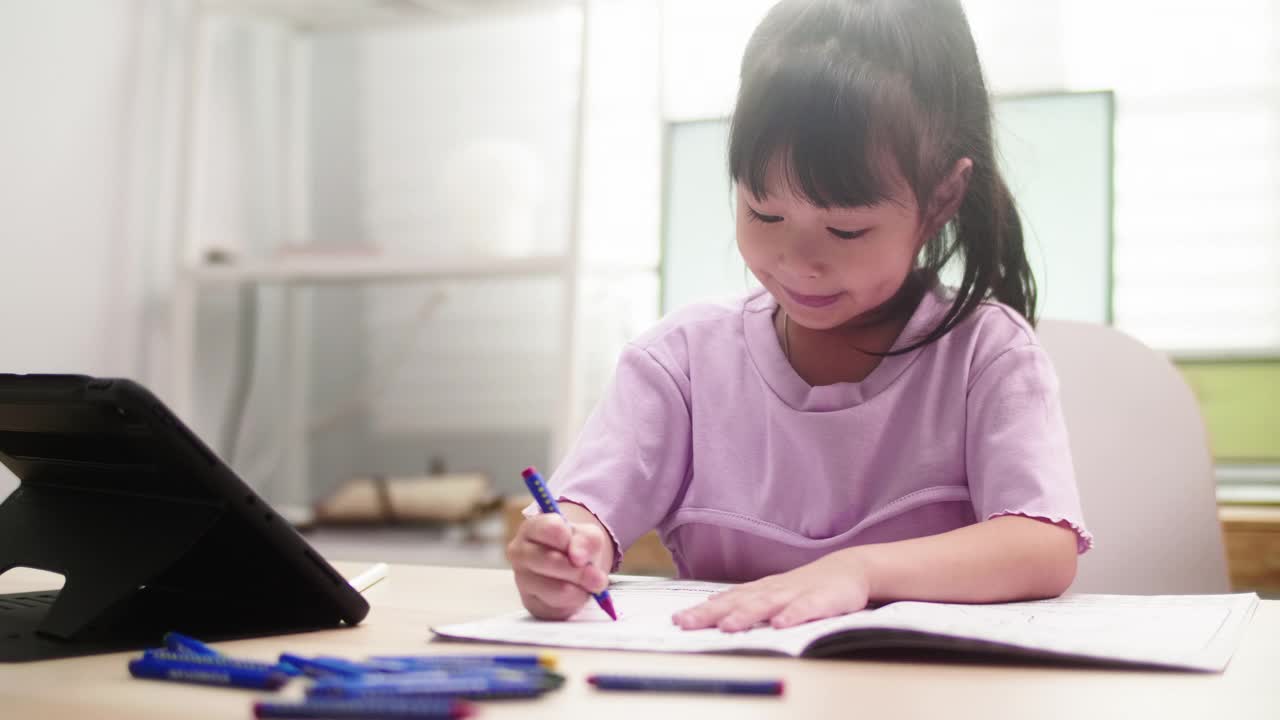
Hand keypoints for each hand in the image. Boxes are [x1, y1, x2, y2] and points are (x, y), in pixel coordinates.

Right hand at [507, 513, 610, 620]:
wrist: (572, 569)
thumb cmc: (576, 547)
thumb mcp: (589, 536)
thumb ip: (587, 540)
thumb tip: (578, 557)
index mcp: (532, 528)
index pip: (550, 529)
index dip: (572, 542)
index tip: (582, 553)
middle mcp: (520, 552)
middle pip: (550, 561)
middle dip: (580, 572)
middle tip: (599, 578)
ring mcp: (522, 579)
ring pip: (554, 588)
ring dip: (579, 589)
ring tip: (589, 585)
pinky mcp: (530, 603)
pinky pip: (555, 607)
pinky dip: (573, 602)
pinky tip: (575, 594)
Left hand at [671, 551, 871, 631]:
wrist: (848, 569)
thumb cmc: (805, 586)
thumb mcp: (772, 593)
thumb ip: (745, 602)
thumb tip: (710, 610)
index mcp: (760, 590)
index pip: (725, 600)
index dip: (701, 611)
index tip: (677, 620)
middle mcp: (772, 590)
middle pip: (738, 602)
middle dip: (711, 613)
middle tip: (687, 623)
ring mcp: (796, 593)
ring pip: (767, 604)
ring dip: (746, 615)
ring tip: (727, 626)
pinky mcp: (822, 600)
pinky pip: (805, 608)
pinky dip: (793, 615)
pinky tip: (781, 624)